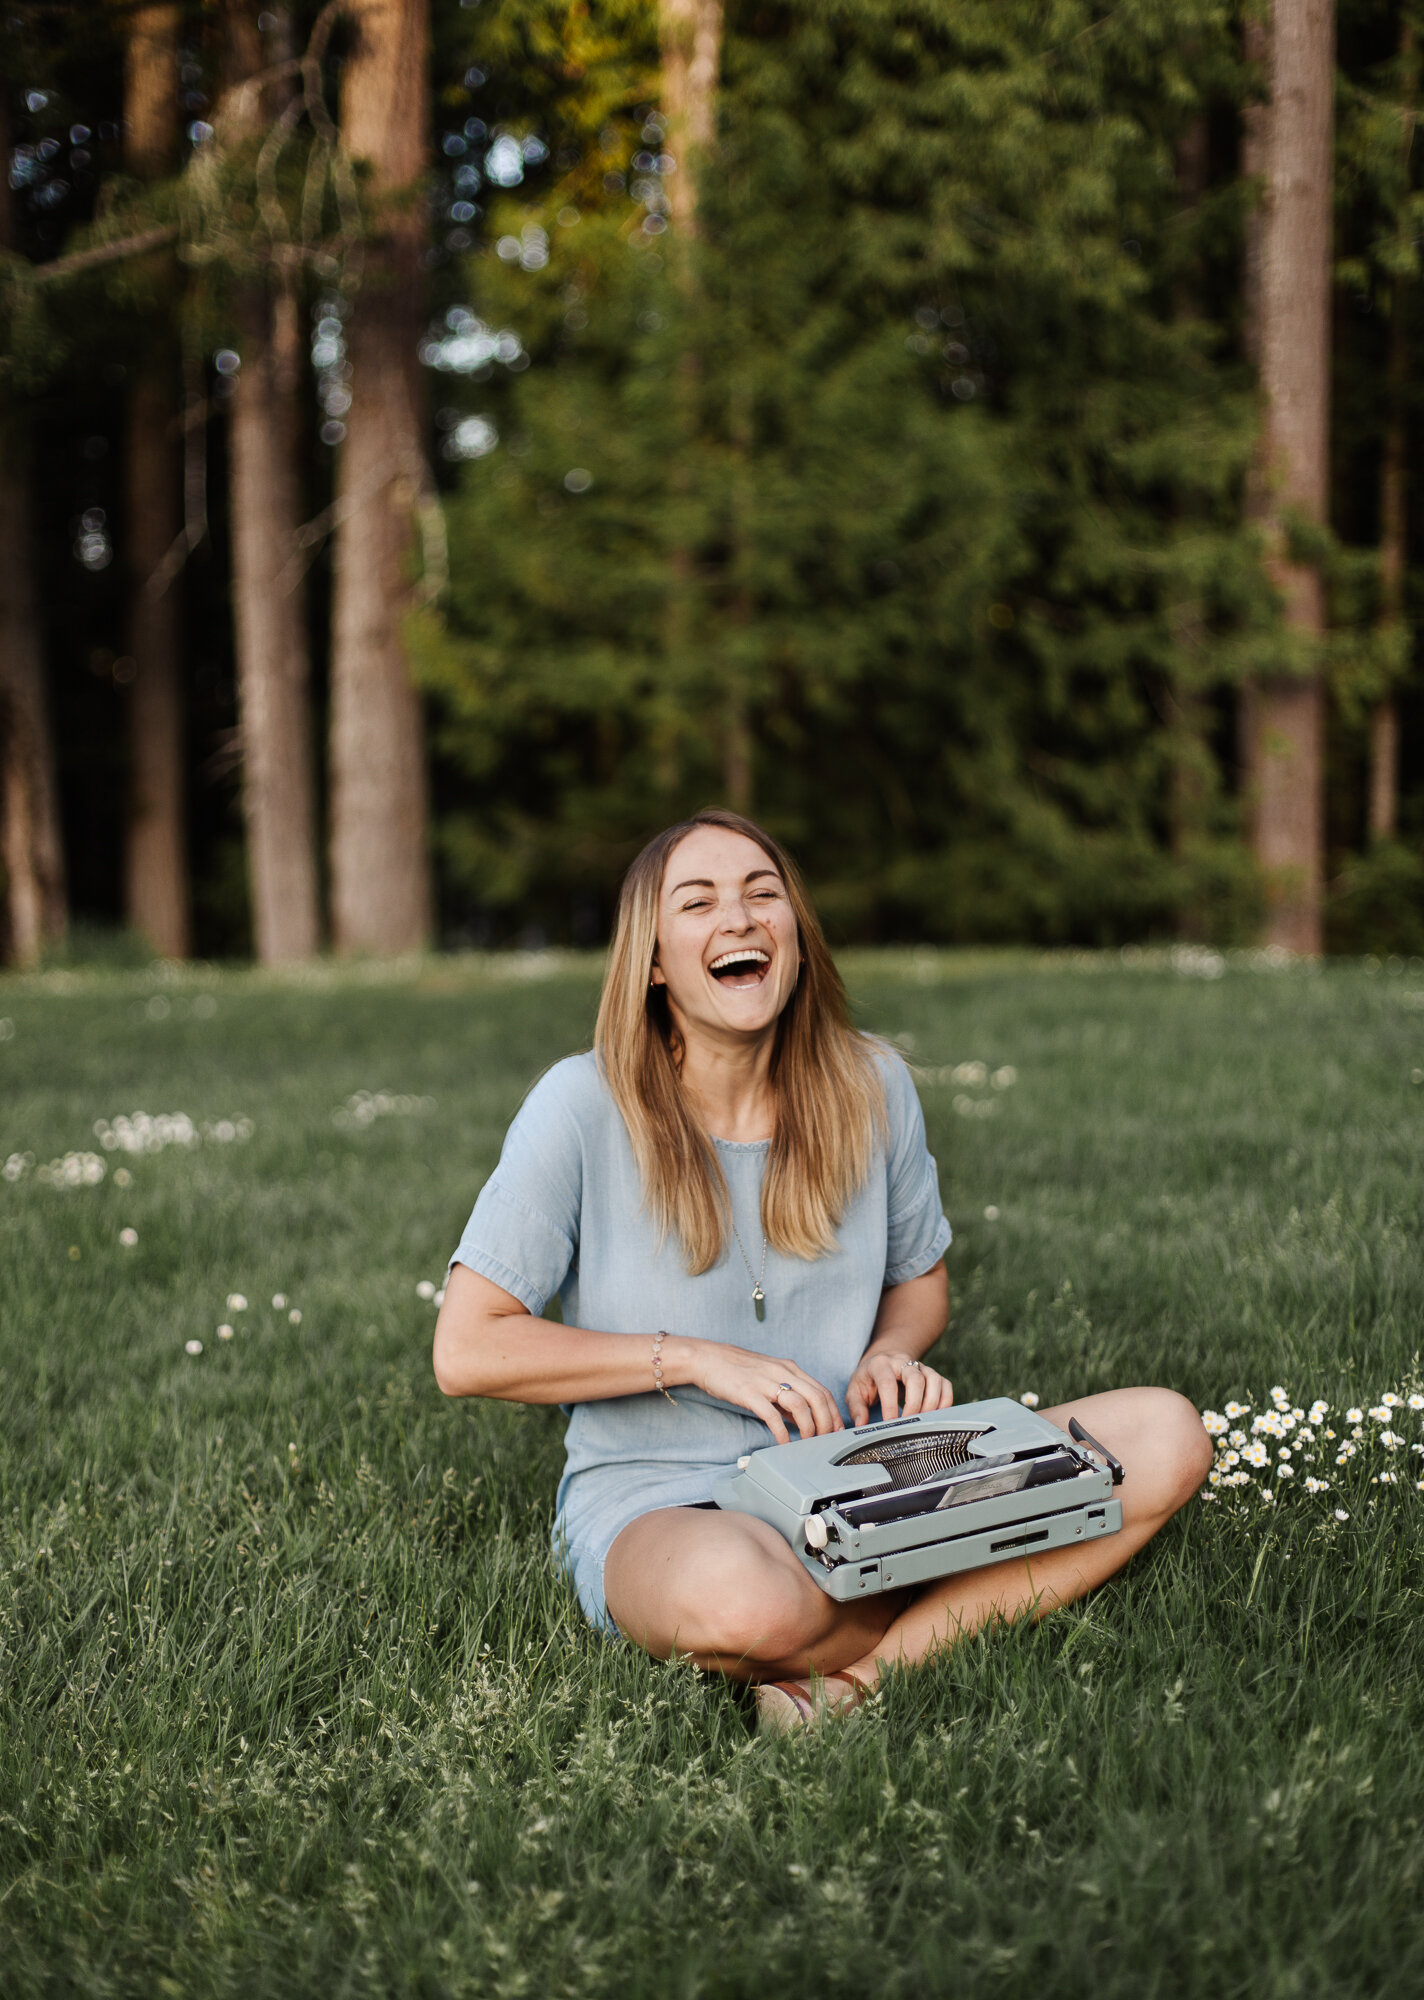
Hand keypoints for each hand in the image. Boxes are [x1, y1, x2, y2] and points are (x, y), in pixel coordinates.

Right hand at [682, 1339, 844, 1445]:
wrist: (709, 1358)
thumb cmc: (737, 1369)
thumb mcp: (769, 1376)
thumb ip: (786, 1395)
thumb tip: (801, 1418)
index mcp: (789, 1368)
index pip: (822, 1391)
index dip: (833, 1413)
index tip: (836, 1430)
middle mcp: (782, 1372)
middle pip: (817, 1398)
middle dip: (826, 1423)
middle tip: (825, 1440)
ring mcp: (767, 1382)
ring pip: (800, 1406)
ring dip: (808, 1429)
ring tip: (807, 1443)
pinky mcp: (750, 1393)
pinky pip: (772, 1415)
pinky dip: (782, 1432)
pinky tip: (784, 1443)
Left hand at [846, 1348, 952, 1427]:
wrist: (884, 1360)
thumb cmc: (868, 1379)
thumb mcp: (855, 1390)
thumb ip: (856, 1408)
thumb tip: (862, 1425)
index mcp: (880, 1365)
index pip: (888, 1383)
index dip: (889, 1405)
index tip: (889, 1423)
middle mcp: (903, 1362)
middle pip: (915, 1378)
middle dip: (913, 1404)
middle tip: (907, 1423)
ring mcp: (920, 1366)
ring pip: (934, 1381)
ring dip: (931, 1405)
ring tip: (921, 1421)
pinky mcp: (932, 1374)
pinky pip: (945, 1386)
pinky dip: (944, 1402)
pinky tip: (934, 1416)